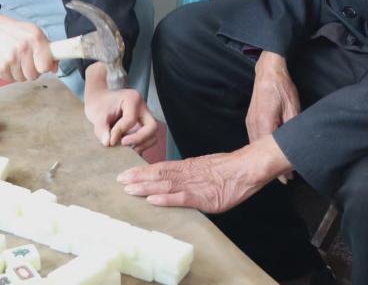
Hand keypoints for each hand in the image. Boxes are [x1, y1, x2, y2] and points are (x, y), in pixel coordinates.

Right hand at [0, 12, 57, 81]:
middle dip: (30, 70)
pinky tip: (5, 62)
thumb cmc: (9, 30)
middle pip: (34, 75)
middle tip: (24, 61)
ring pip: (22, 78)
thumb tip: (54, 66)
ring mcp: (10, 58)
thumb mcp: (32, 32)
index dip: (44, 67)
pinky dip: (7, 73)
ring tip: (13, 60)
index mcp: (35, 37)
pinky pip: (9, 79)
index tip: (41, 64)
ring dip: (18, 72)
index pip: (46, 65)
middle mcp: (23, 47)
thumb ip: (46, 48)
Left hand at [84, 63, 159, 153]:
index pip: (131, 119)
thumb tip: (108, 143)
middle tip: (123, 143)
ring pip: (153, 136)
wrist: (100, 102)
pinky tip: (126, 149)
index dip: (119, 132)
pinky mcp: (143, 127)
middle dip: (138, 139)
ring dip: (141, 145)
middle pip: (152, 127)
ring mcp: (145, 118)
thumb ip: (101, 129)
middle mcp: (143, 108)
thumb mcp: (97, 115)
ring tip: (125, 149)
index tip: (109, 140)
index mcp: (133, 99)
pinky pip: (148, 140)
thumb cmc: (100, 105)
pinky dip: (139, 146)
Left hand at [117, 136, 293, 213]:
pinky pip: (181, 198)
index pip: (161, 168)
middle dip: (138, 178)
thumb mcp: (207, 166)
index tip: (126, 174)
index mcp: (188, 166)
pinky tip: (152, 200)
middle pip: (158, 175)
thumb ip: (192, 173)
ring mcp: (195, 185)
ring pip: (166, 185)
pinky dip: (166, 199)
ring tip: (129, 189)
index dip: (142, 171)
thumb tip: (178, 179)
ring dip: (146, 188)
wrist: (248, 167)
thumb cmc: (230, 168)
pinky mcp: (204, 197)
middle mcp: (188, 173)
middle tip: (119, 180)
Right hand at [246, 51, 299, 180]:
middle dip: (271, 166)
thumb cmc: (281, 87)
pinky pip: (254, 139)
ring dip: (265, 158)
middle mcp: (253, 125)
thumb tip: (295, 144)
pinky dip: (261, 149)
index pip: (270, 152)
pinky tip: (268, 154)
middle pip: (261, 152)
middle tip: (285, 180)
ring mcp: (249, 122)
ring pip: (256, 146)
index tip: (288, 179)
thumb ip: (292, 127)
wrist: (268, 71)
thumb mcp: (293, 107)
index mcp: (264, 123)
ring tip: (277, 171)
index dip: (278, 166)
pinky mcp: (250, 119)